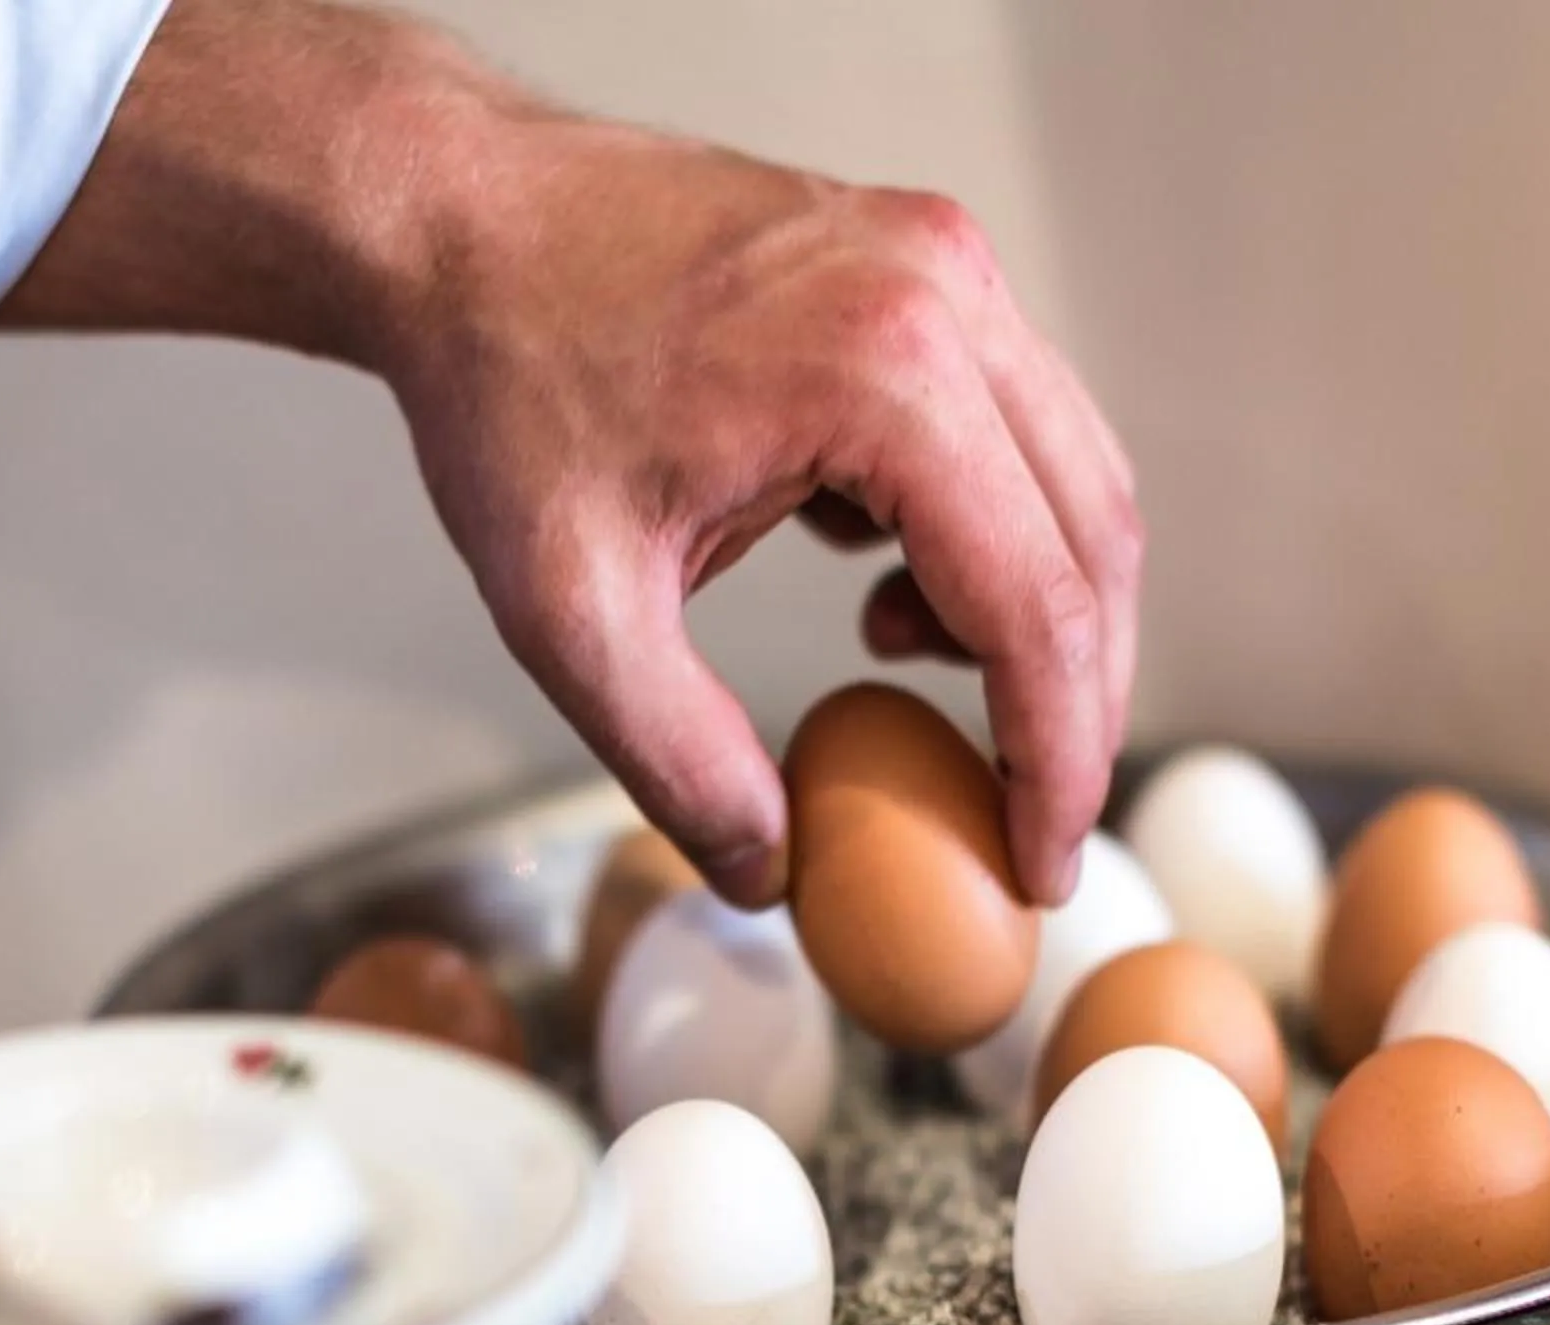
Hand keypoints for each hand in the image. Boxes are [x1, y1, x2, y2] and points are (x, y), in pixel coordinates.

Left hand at [0, 0, 1140, 907]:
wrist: (457, 222)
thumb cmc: (504, 385)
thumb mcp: (572, 612)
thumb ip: (679, 761)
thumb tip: (769, 876)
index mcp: (881, 372)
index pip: (1036, 605)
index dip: (1058, 759)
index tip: (1039, 864)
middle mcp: (946, 294)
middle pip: (1092, 541)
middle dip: (1075, 699)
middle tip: (1023, 812)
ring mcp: (947, 264)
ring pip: (1076, 479)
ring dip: (1037, 609)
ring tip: (901, 661)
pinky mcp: (928, 265)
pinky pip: (1019, 425)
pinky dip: (992, 531)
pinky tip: (879, 579)